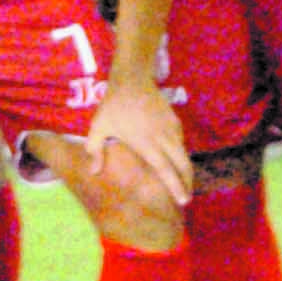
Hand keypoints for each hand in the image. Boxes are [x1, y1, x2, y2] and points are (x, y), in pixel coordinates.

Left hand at [85, 80, 190, 207]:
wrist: (132, 80)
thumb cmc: (113, 105)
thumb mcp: (98, 127)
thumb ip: (95, 150)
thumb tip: (94, 172)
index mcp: (146, 143)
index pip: (165, 170)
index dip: (175, 186)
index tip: (183, 200)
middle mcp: (163, 138)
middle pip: (183, 165)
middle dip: (187, 182)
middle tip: (186, 199)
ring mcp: (172, 128)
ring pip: (184, 154)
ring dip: (186, 170)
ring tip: (183, 183)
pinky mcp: (175, 121)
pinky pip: (181, 142)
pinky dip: (181, 155)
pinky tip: (176, 162)